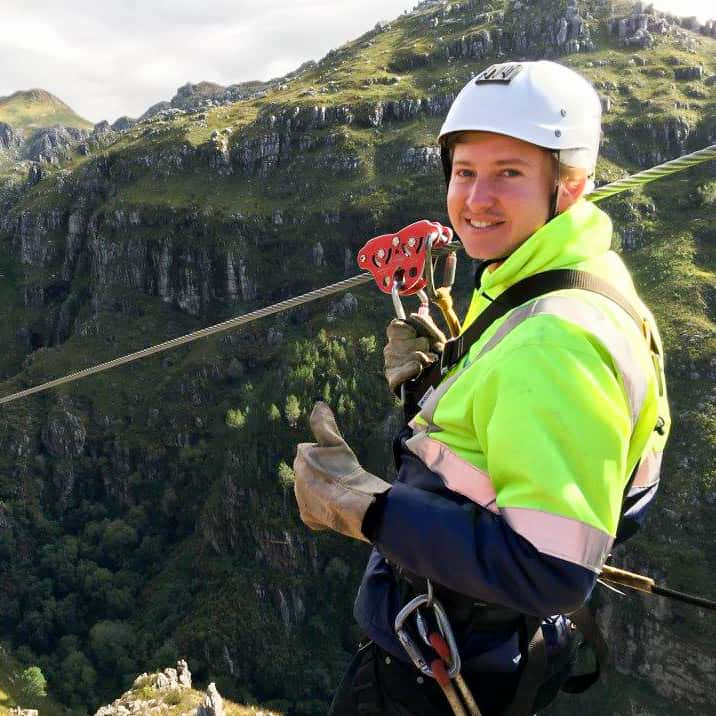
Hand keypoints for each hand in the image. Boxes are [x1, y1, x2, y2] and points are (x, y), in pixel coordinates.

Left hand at [293, 402, 389, 541]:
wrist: (357, 505)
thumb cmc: (348, 471)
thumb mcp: (338, 444)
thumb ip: (325, 424)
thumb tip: (318, 404)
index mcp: (301, 459)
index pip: (311, 452)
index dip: (327, 457)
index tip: (338, 463)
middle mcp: (296, 480)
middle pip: (310, 472)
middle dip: (321, 474)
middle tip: (339, 477)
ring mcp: (301, 501)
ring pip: (311, 491)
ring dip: (322, 490)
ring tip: (339, 491)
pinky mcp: (307, 518)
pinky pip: (314, 510)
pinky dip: (323, 508)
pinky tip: (335, 505)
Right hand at [383, 313, 447, 393]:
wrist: (440, 385)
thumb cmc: (438, 360)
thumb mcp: (435, 338)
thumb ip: (425, 324)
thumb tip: (412, 315)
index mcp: (397, 339)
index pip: (395, 326)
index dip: (411, 330)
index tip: (418, 336)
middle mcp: (389, 351)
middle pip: (407, 340)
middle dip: (422, 346)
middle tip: (429, 355)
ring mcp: (389, 366)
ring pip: (412, 355)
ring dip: (425, 360)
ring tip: (428, 365)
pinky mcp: (393, 381)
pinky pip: (409, 368)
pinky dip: (418, 369)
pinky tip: (420, 371)